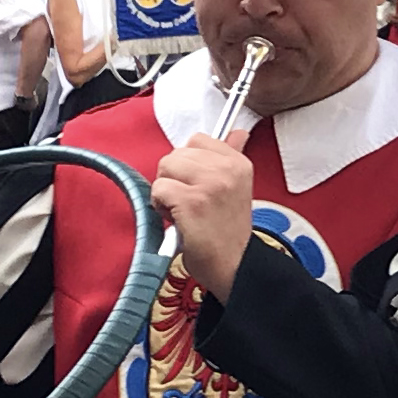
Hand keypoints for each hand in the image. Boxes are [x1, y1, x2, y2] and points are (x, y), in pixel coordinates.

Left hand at [151, 131, 257, 300]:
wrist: (232, 266)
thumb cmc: (227, 232)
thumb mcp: (236, 188)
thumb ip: (232, 156)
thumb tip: (238, 131)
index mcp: (238, 163)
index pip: (198, 140)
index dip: (189, 164)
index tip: (197, 184)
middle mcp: (227, 170)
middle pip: (176, 154)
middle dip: (174, 178)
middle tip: (189, 202)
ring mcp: (210, 185)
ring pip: (165, 168)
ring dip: (166, 191)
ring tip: (183, 210)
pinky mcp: (192, 202)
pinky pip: (159, 189)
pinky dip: (161, 206)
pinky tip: (177, 219)